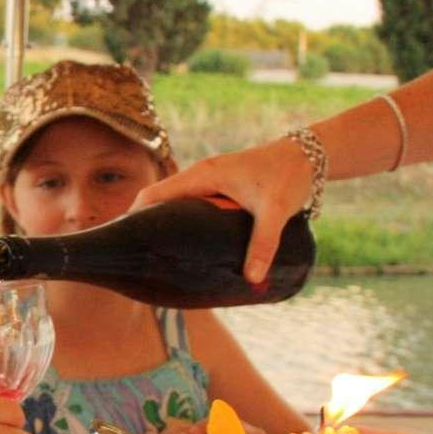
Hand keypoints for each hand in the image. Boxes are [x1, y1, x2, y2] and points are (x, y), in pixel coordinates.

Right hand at [134, 135, 312, 284]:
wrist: (311, 155)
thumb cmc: (288, 176)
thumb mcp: (275, 211)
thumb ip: (262, 245)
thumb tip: (251, 278)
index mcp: (203, 175)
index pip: (155, 193)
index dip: (134, 215)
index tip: (122, 238)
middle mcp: (202, 175)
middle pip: (160, 199)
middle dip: (146, 223)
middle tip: (138, 255)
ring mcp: (212, 180)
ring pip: (177, 202)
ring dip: (165, 222)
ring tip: (157, 253)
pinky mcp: (223, 187)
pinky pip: (194, 204)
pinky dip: (184, 220)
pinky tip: (188, 243)